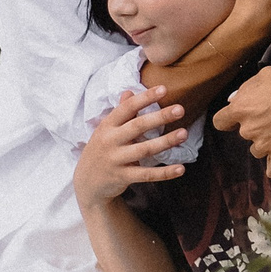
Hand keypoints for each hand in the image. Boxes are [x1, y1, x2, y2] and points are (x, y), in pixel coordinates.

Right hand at [74, 87, 188, 210]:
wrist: (87, 183)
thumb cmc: (102, 150)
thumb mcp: (105, 130)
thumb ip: (120, 112)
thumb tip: (129, 91)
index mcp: (107, 125)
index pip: (127, 108)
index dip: (145, 98)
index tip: (163, 89)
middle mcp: (110, 141)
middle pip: (137, 126)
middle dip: (159, 117)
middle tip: (180, 109)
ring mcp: (116, 160)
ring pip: (144, 150)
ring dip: (166, 141)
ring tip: (184, 133)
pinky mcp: (122, 177)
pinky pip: (146, 175)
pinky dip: (164, 173)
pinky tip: (181, 169)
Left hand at [214, 64, 270, 178]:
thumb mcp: (267, 74)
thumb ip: (246, 88)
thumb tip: (233, 100)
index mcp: (241, 108)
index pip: (220, 122)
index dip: (229, 120)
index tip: (238, 118)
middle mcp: (249, 130)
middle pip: (245, 135)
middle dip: (256, 127)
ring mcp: (265, 147)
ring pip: (258, 150)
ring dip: (268, 143)